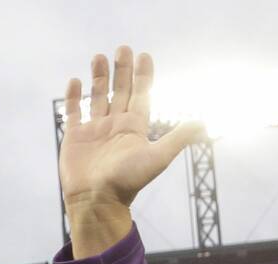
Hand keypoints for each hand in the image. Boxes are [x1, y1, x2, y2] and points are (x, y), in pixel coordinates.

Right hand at [59, 47, 202, 256]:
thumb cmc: (127, 182)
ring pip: (98, 97)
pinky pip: (73, 112)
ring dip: (99, 77)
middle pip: (120, 91)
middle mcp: (115, 126)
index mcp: (134, 128)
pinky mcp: (75, 138)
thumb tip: (204, 123)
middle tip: (123, 48)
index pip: (141, 95)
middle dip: (122, 70)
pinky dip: (74, 97)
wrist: (97, 202)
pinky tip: (76, 81)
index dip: (143, 75)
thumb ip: (179, 138)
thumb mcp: (157, 157)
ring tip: (99, 57)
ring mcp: (94, 131)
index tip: (144, 55)